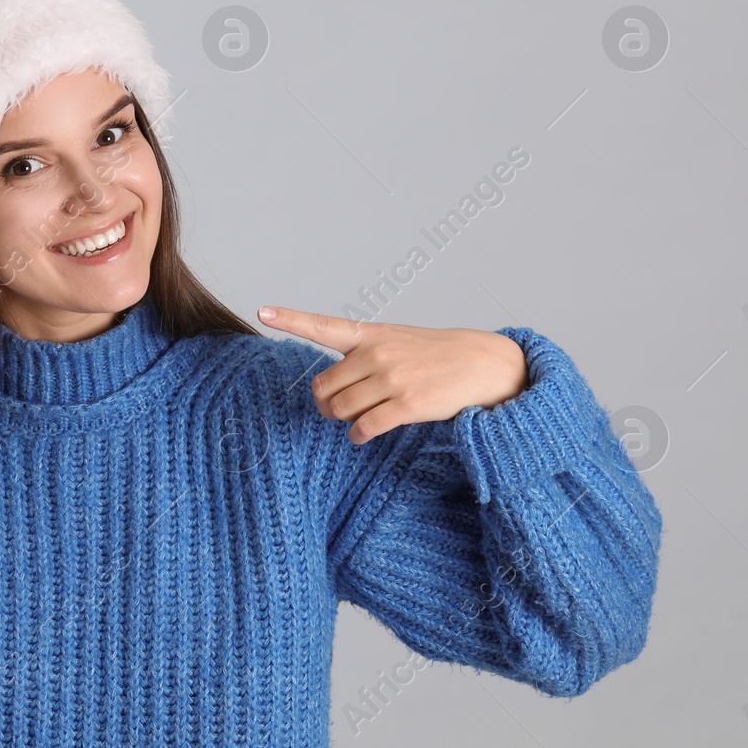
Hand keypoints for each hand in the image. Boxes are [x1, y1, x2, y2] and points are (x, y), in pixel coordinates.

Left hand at [257, 308, 528, 443]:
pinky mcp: (407, 404)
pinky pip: (365, 427)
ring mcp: (392, 378)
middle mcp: (376, 354)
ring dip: (343, 421)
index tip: (262, 311)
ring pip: (340, 409)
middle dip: (324, 403)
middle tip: (336, 409)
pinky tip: (362, 436)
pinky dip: (358, 436)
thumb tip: (331, 389)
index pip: (323, 325)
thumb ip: (363, 356)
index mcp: (371, 334)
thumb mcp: (397, 342)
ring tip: (357, 420)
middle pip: (323, 386)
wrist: (485, 365)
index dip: (290, 319)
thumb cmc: (436, 355)